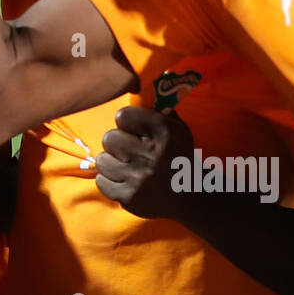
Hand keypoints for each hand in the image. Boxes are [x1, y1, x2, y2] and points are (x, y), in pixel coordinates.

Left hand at [95, 103, 195, 219]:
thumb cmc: (180, 157)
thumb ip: (159, 113)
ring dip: (111, 162)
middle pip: (109, 138)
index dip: (126, 121)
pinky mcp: (129, 197)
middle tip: (127, 150)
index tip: (132, 129)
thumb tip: (140, 97)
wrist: (192, 196)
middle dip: (117, 143)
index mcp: (163, 133)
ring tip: (124, 166)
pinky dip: (108, 180)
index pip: (123, 115)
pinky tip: (122, 179)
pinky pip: (101, 182)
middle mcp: (150, 154)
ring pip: (102, 161)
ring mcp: (138, 178)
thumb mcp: (178, 131)